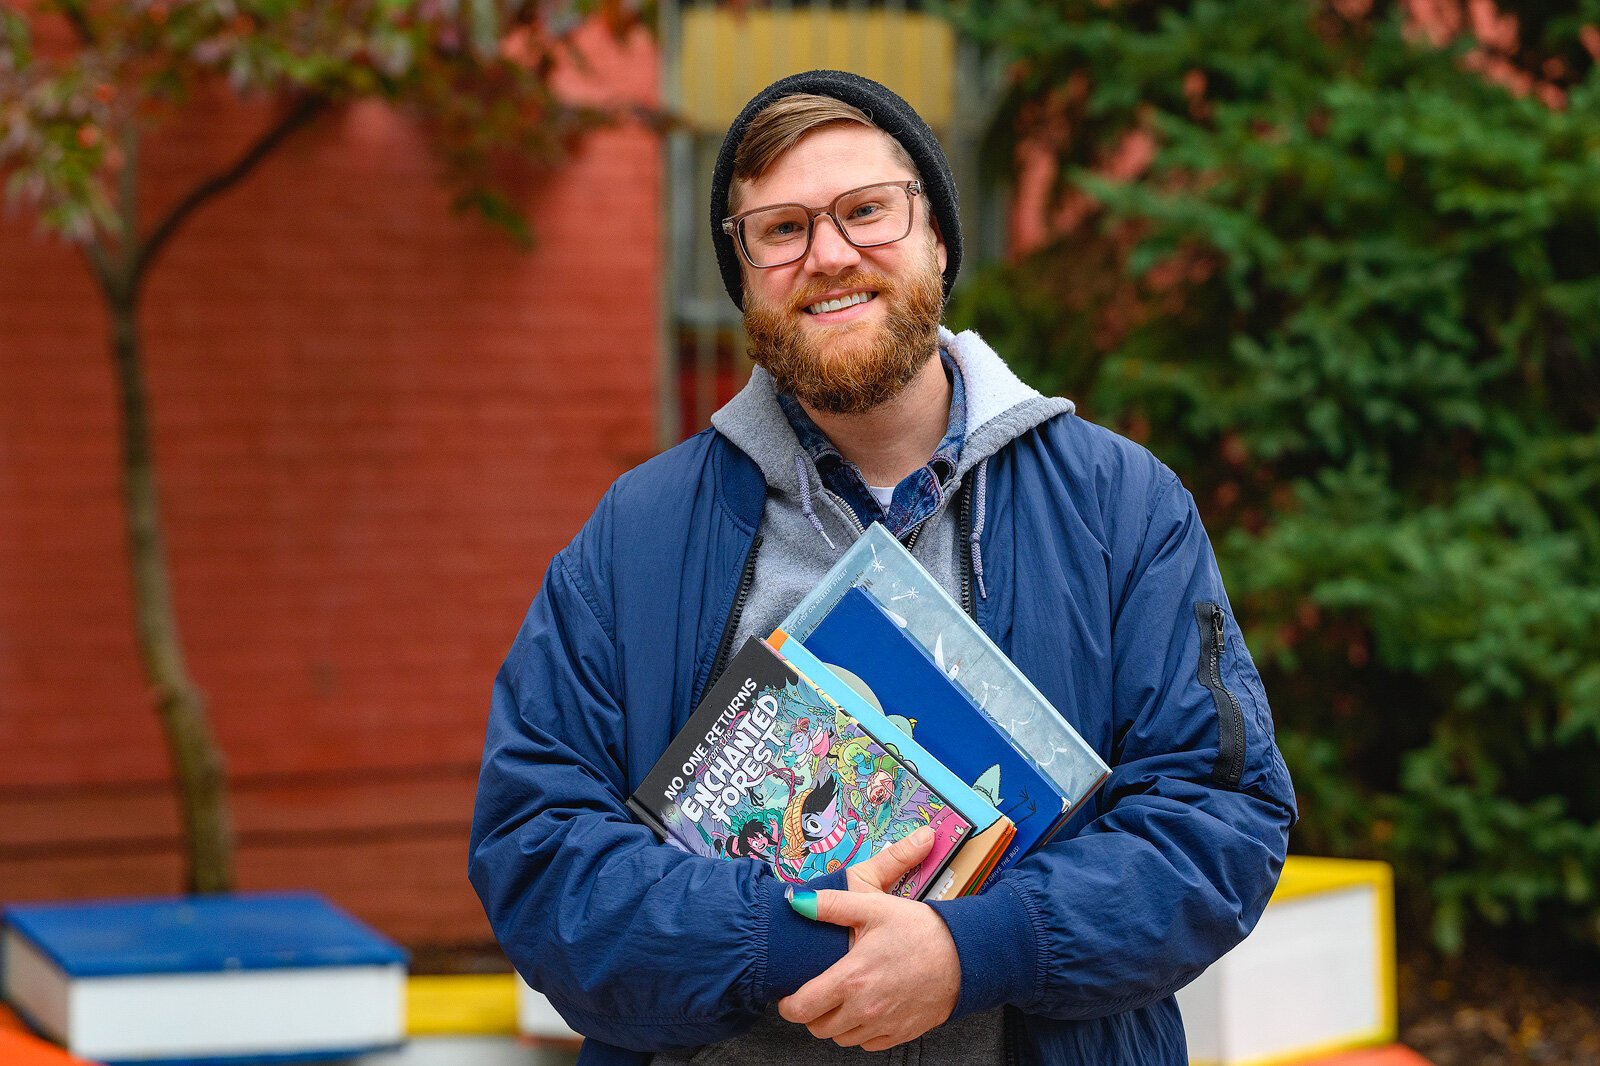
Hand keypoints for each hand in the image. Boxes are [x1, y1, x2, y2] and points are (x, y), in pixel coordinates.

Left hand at [779, 829, 960, 1050]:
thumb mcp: (874, 907)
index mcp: (851, 979)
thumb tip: (796, 900)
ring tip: (842, 1000)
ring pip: (842, 1039)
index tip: (789, 996)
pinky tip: (867, 1009)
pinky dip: (861, 1031)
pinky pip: (868, 1044)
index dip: (788, 1005)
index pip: (802, 1008)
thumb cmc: (921, 930)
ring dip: (836, 1024)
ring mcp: (883, 1025)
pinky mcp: (901, 1033)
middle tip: (817, 993)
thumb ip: (831, 906)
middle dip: (811, 1013)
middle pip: (818, 1028)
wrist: (965, 954)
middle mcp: (864, 1009)